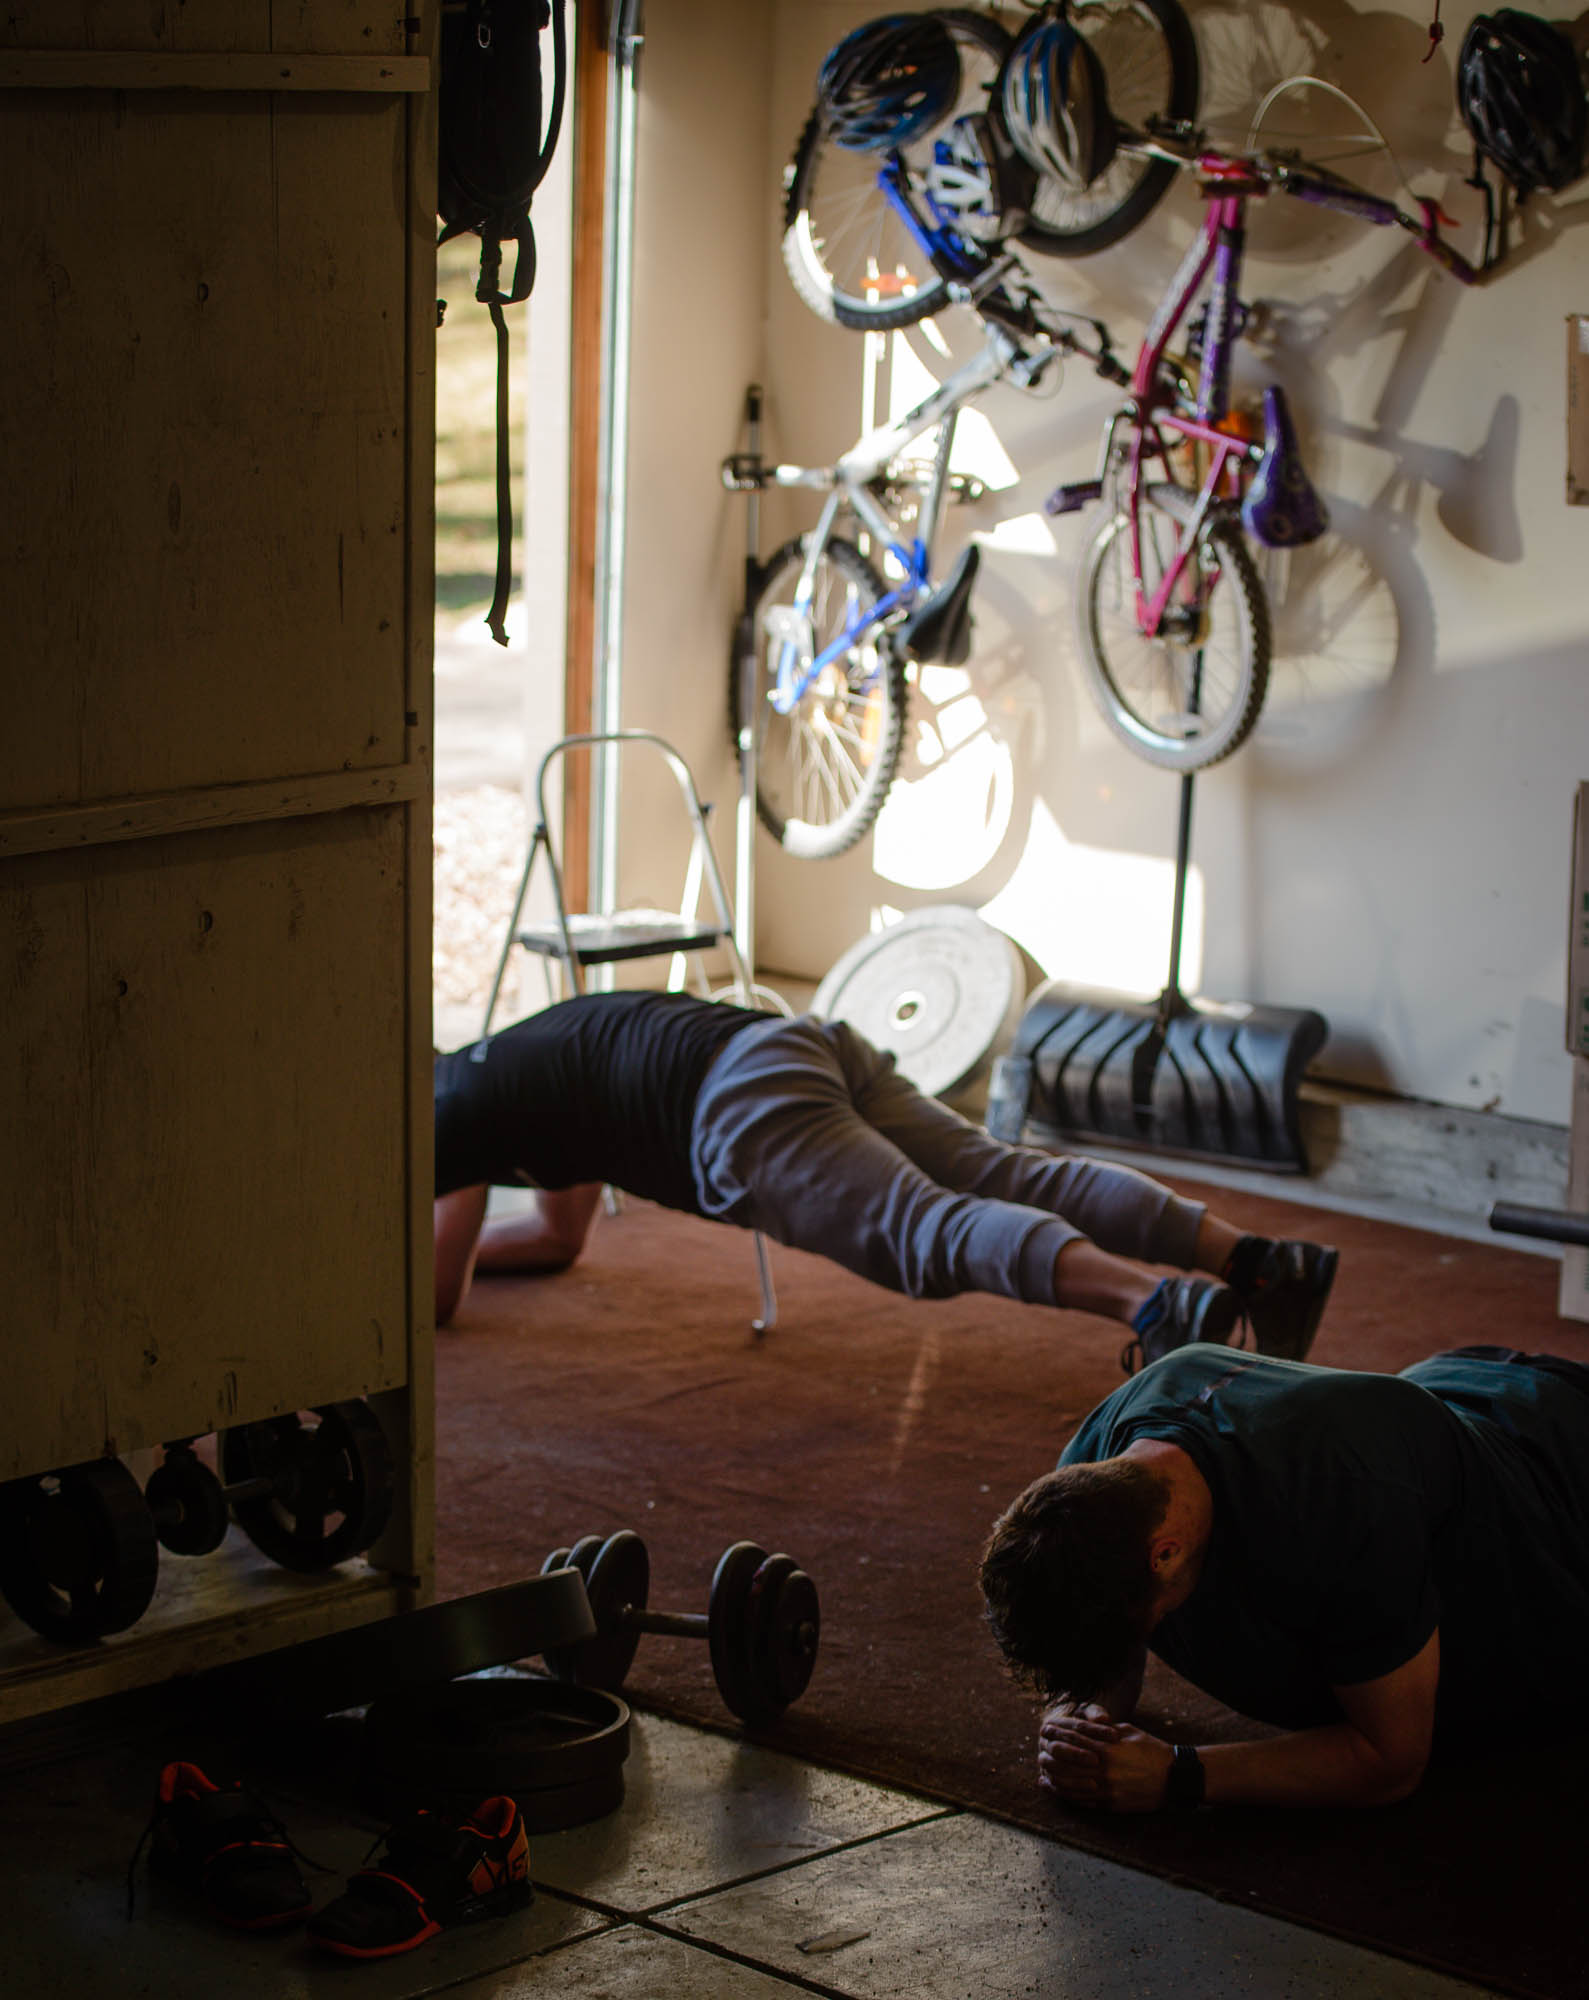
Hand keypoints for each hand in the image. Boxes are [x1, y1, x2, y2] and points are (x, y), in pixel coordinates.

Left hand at [1037, 1707, 1174, 1812]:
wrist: (1173, 1776)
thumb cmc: (1150, 1749)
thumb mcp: (1127, 1731)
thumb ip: (1103, 1730)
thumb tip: (1084, 1727)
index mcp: (1107, 1748)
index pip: (1073, 1742)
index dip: (1056, 1737)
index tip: (1045, 1734)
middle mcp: (1104, 1769)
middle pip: (1066, 1766)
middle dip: (1050, 1760)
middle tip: (1039, 1756)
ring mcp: (1108, 1789)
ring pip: (1072, 1787)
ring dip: (1055, 1782)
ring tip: (1043, 1777)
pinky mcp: (1112, 1805)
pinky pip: (1084, 1802)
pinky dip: (1068, 1797)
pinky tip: (1060, 1793)